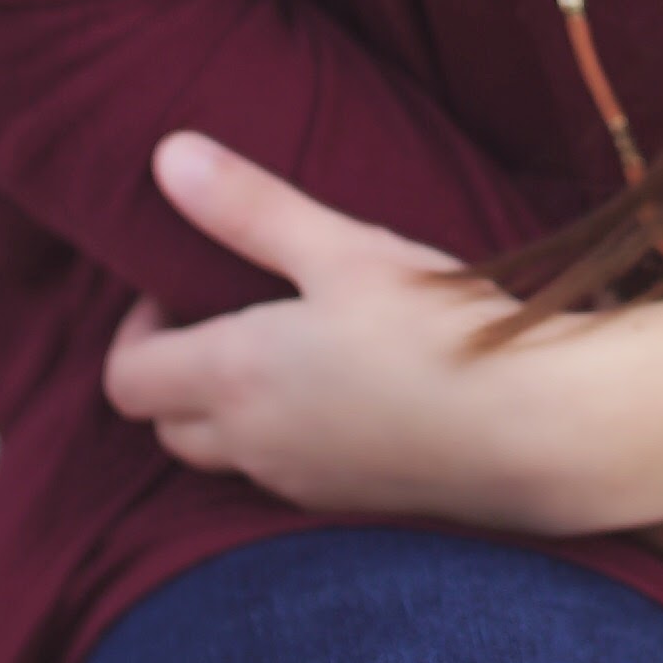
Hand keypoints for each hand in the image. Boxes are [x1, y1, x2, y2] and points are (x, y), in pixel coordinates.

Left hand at [104, 131, 662, 528]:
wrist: (536, 428)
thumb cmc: (437, 328)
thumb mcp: (343, 250)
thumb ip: (249, 207)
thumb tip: (167, 157)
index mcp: (235, 378)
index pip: (126, 380)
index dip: (132, 331)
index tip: (177, 284)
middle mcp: (254, 446)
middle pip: (163, 428)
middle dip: (173, 374)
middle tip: (226, 314)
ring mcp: (304, 485)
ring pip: (225, 458)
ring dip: (226, 412)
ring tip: (288, 351)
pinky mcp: (354, 505)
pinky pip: (286, 477)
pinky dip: (285, 440)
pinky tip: (346, 396)